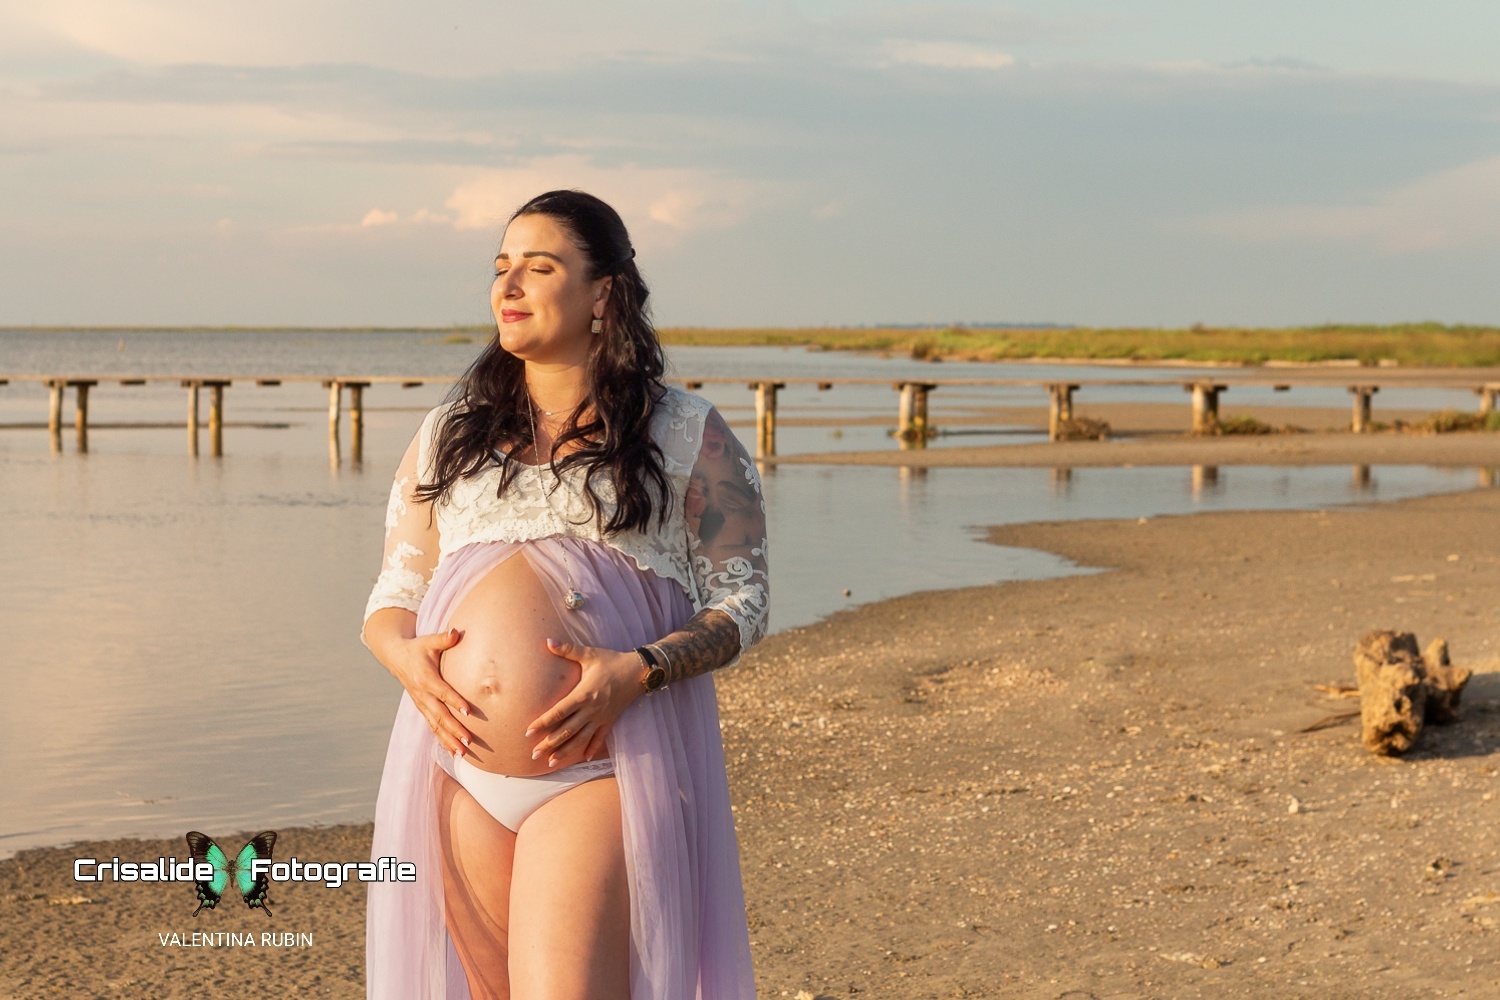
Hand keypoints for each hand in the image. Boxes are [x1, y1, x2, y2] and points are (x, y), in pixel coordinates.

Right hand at [392, 627, 473, 756]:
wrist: (396, 657)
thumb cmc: (418, 648)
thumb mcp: (428, 641)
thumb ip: (443, 638)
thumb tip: (456, 632)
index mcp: (426, 678)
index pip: (443, 692)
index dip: (455, 702)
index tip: (469, 712)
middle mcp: (422, 695)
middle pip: (440, 715)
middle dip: (454, 729)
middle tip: (469, 741)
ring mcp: (421, 704)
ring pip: (435, 725)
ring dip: (449, 740)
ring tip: (463, 753)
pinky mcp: (422, 709)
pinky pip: (432, 727)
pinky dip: (442, 740)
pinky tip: (453, 752)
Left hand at [525, 638, 641, 767]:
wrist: (639, 671)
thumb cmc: (612, 661)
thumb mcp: (590, 654)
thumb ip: (567, 649)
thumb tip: (547, 641)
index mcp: (583, 694)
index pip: (558, 712)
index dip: (542, 722)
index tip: (528, 732)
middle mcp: (590, 710)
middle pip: (566, 730)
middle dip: (549, 744)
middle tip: (533, 754)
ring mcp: (601, 717)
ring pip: (580, 739)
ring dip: (565, 751)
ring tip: (551, 762)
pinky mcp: (610, 720)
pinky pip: (599, 738)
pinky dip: (591, 749)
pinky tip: (584, 759)